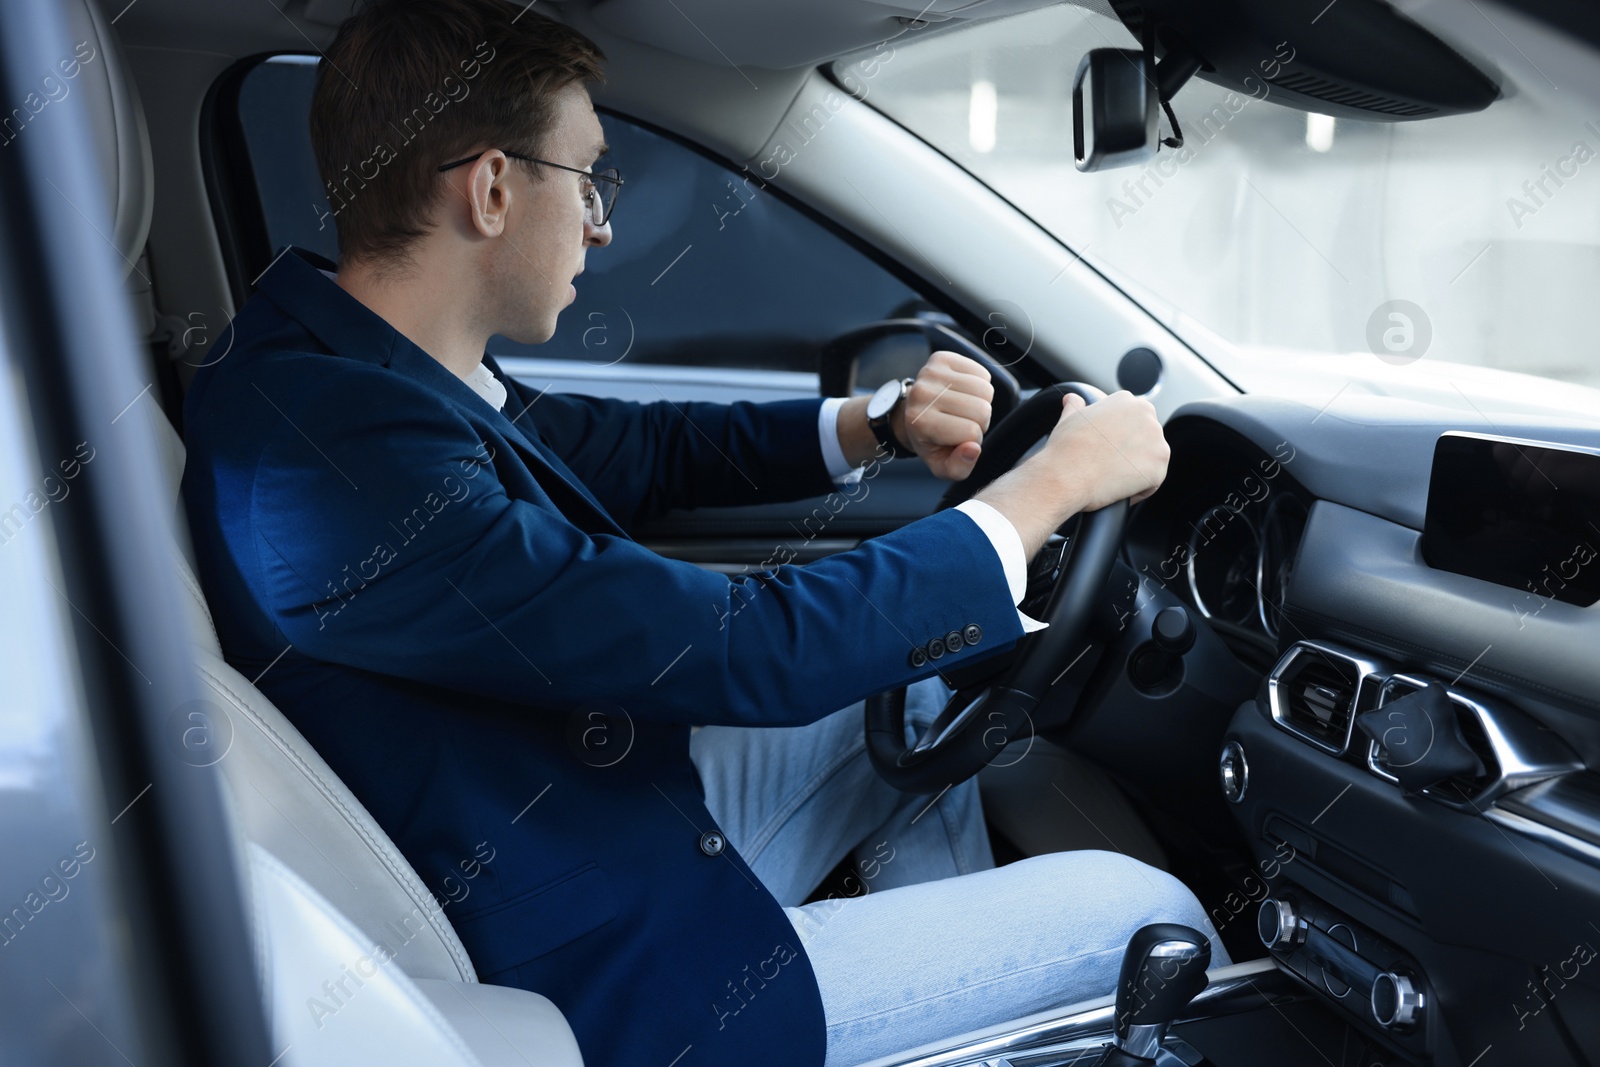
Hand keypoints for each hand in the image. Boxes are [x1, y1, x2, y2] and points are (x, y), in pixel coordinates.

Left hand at [891, 350, 994, 479]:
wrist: (911, 414)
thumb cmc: (932, 442)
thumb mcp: (942, 466)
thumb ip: (959, 467)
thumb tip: (973, 449)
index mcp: (920, 423)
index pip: (972, 433)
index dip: (973, 440)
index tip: (958, 439)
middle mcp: (921, 394)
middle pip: (982, 410)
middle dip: (980, 421)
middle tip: (961, 422)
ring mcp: (930, 372)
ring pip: (985, 390)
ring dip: (982, 403)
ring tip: (963, 408)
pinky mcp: (941, 358)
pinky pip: (982, 373)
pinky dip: (980, 385)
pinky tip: (963, 392)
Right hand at [975, 389, 1169, 556]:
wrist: (1060, 476)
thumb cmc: (1059, 452)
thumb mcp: (1067, 421)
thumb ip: (1076, 409)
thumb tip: (1071, 401)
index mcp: (1126, 400)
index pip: (1136, 422)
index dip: (1120, 442)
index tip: (1104, 456)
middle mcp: (1146, 416)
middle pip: (1147, 442)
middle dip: (1129, 458)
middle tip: (1103, 472)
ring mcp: (1154, 441)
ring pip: (1151, 463)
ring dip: (1133, 475)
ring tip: (1105, 482)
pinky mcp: (1157, 467)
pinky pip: (1153, 484)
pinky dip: (1137, 492)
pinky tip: (1114, 491)